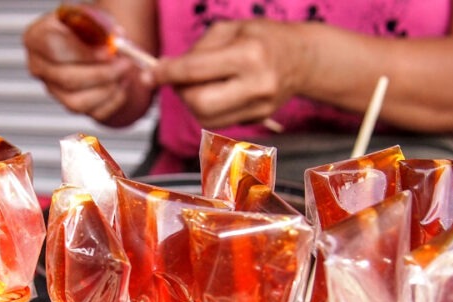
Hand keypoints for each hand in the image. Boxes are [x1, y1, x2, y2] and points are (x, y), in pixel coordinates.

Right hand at [23, 12, 148, 124]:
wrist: (95, 46)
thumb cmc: (89, 28)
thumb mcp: (94, 17)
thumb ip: (101, 28)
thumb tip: (114, 43)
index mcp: (37, 38)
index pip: (54, 48)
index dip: (83, 53)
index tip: (108, 52)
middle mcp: (39, 67)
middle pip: (67, 79)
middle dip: (102, 73)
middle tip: (125, 63)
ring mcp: (53, 90)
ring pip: (79, 102)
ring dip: (108, 89)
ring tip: (125, 72)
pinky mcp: (71, 106)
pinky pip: (94, 112)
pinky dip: (114, 99)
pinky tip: (122, 83)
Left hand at [150, 19, 306, 127]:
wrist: (301, 59)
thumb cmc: (262, 38)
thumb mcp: (229, 30)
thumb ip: (197, 51)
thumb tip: (167, 71)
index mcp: (248, 55)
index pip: (196, 70)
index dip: (167, 73)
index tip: (151, 75)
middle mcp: (256, 85)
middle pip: (199, 103)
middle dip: (181, 92)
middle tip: (179, 79)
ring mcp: (259, 108)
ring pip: (206, 118)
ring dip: (192, 103)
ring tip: (199, 84)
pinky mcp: (257, 120)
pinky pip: (219, 121)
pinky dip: (208, 109)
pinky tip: (216, 92)